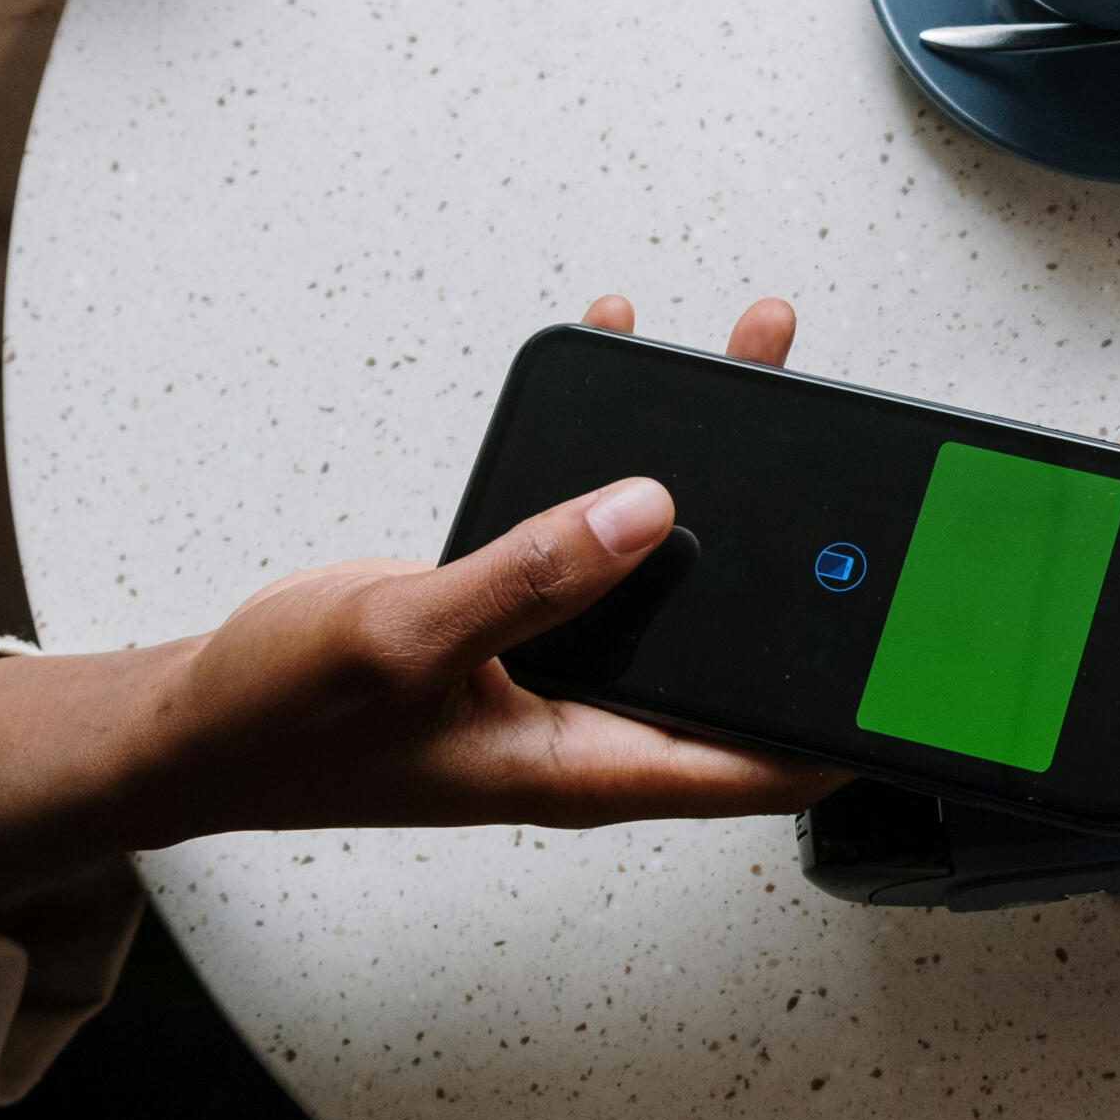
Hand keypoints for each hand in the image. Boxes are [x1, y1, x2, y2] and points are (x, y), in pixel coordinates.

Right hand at [0, 296, 849, 911]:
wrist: (195, 716)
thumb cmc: (286, 717)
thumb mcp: (408, 639)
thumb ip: (533, 577)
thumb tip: (650, 512)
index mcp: (590, 762)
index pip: (764, 761)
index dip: (853, 715)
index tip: (923, 645)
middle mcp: (595, 714)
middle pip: (737, 637)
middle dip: (804, 547)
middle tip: (845, 440)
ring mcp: (564, 661)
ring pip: (676, 565)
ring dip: (716, 467)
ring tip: (754, 359)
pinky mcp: (527, 612)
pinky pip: (596, 526)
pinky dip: (617, 448)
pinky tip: (629, 357)